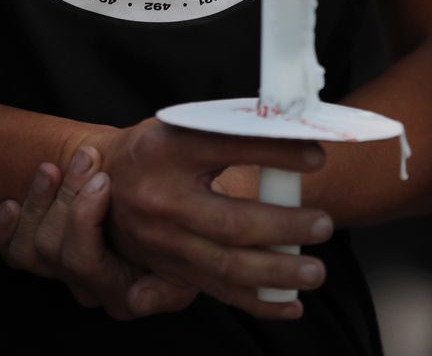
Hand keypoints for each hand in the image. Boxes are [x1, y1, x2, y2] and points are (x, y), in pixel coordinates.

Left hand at [0, 147, 195, 319]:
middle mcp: (91, 287)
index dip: (84, 218)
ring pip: (29, 248)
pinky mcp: (44, 251)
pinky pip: (10, 250)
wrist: (170, 187)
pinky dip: (4, 226)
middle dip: (68, 196)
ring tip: (55, 167)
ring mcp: (64, 269)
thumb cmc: (189, 208)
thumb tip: (137, 301)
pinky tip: (11, 202)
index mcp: (126, 291)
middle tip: (86, 158)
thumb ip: (174, 273)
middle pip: (54, 250)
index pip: (85, 263)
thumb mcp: (200, 239)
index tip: (103, 178)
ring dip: (40, 201)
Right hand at [88, 119, 333, 318]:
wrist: (108, 179)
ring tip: (314, 271)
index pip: (229, 147)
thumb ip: (233, 133)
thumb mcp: (185, 127)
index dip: (276, 154)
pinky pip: (217, 291)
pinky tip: (290, 304)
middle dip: (283, 228)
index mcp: (167, 149)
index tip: (316, 157)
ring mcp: (161, 240)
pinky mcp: (167, 268)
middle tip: (323, 225)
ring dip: (276, 273)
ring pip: (226, 265)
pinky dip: (258, 302)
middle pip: (230, 222)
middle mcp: (160, 198)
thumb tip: (299, 136)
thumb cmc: (159, 148)